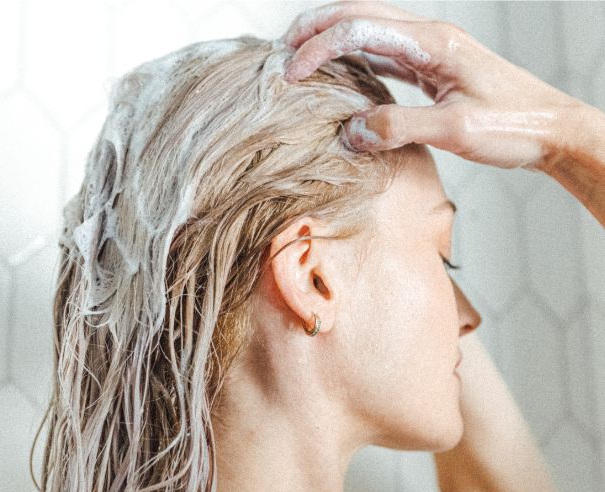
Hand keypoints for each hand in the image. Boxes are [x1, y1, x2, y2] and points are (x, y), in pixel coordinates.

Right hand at [282, 1, 582, 171]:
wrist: (551, 130)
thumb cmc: (513, 126)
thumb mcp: (454, 130)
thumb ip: (399, 128)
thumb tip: (350, 132)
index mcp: (433, 43)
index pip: (361, 31)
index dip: (320, 49)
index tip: (291, 74)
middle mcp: (430, 39)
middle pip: (361, 17)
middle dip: (318, 28)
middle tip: (283, 51)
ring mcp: (432, 53)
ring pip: (372, 35)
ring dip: (335, 42)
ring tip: (303, 60)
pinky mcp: (434, 72)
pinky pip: (386, 59)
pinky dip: (357, 64)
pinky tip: (343, 79)